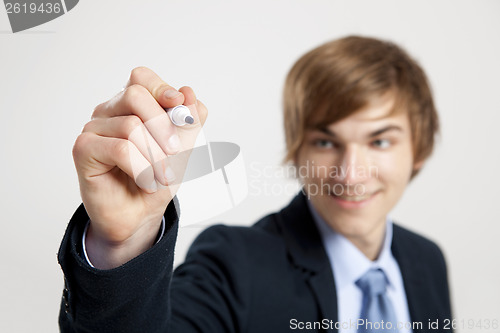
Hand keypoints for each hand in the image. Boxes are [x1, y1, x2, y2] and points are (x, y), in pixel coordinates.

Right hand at [72, 67, 207, 267]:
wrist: (140, 215)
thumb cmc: (157, 178)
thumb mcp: (183, 147)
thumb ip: (189, 120)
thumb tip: (188, 92)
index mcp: (131, 105)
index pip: (141, 78)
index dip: (162, 89)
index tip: (179, 106)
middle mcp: (109, 111)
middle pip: (135, 95)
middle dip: (163, 126)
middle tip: (175, 154)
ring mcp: (93, 128)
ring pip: (131, 126)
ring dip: (155, 157)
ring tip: (161, 177)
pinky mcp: (83, 149)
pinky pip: (120, 149)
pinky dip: (142, 169)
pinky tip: (147, 183)